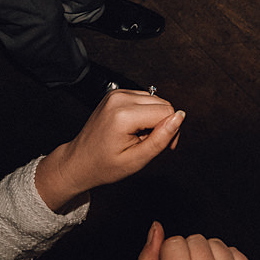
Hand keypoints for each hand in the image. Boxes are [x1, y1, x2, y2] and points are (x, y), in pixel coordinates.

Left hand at [33, 89, 184, 212]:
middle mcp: (120, 98)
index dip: (170, 131)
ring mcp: (117, 94)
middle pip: (163, 103)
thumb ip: (161, 138)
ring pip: (156, 100)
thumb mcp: (137, 159)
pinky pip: (145, 99)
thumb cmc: (103, 165)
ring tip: (139, 137)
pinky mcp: (117, 94)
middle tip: (149, 144)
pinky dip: (145, 114)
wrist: (79, 161)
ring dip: (154, 119)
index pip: (167, 112)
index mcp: (123, 114)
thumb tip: (179, 117)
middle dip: (163, 124)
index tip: (162, 147)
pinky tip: (135, 128)